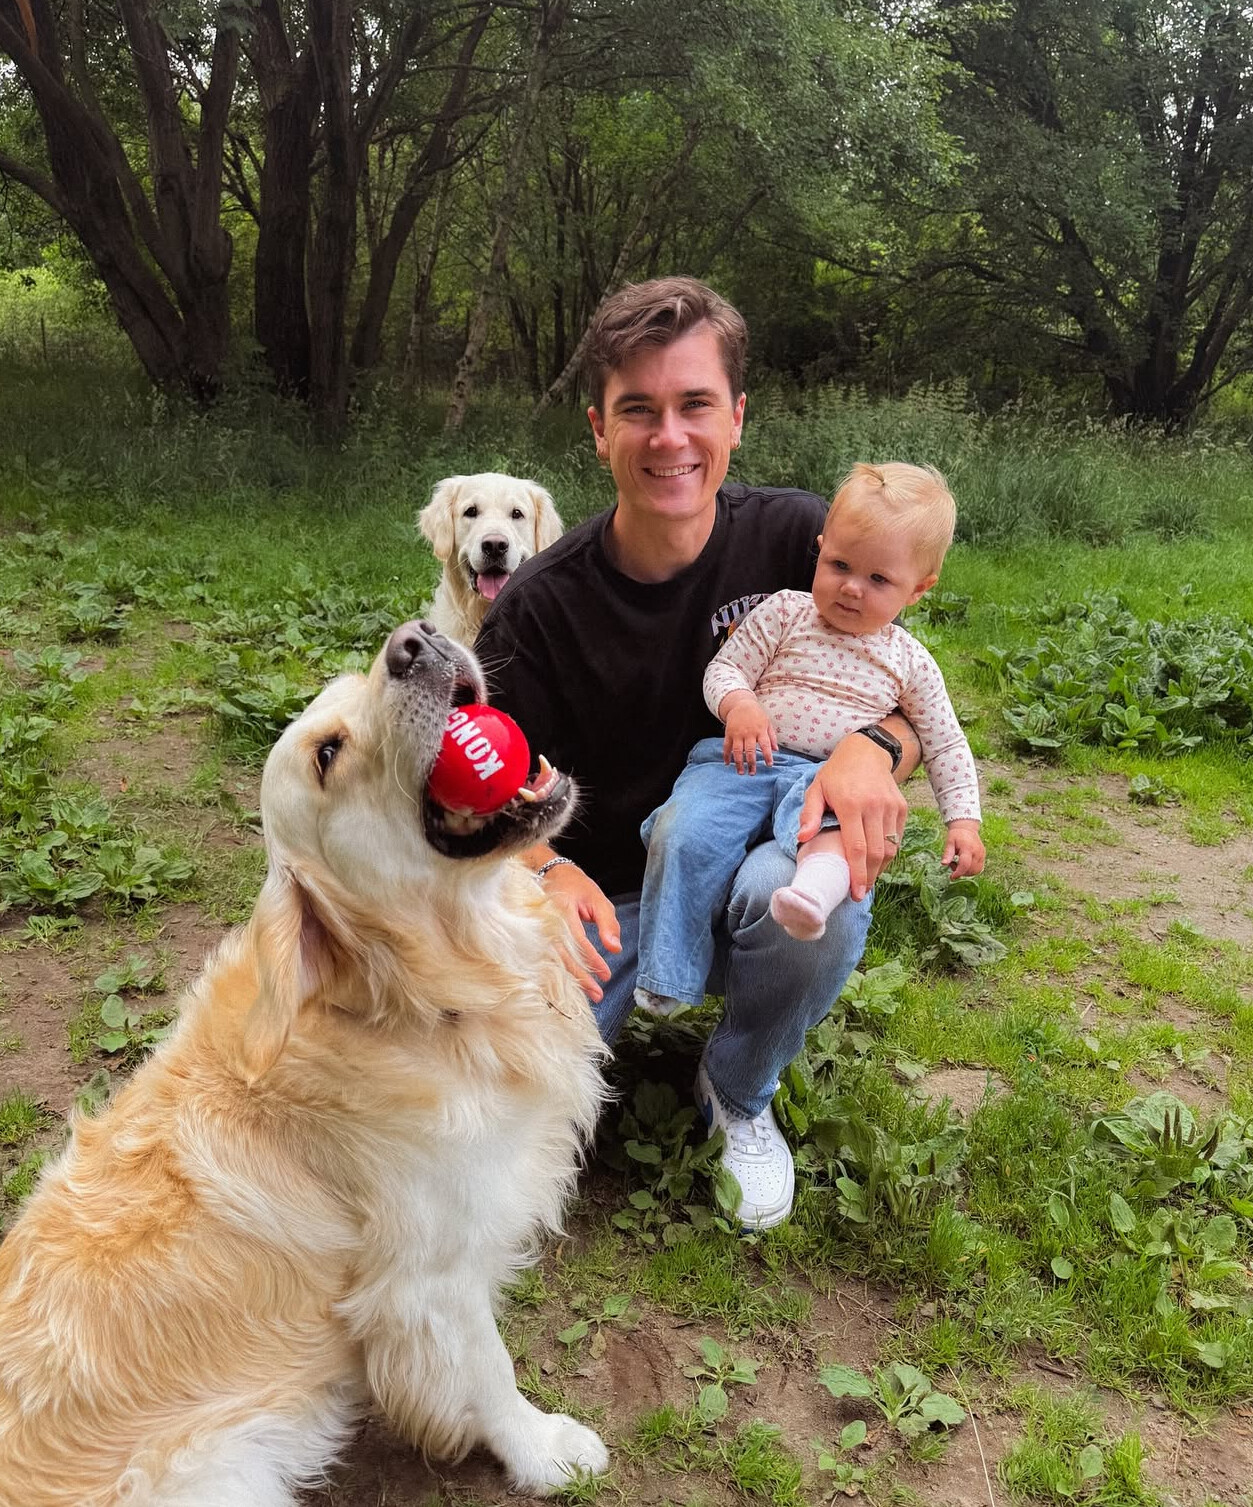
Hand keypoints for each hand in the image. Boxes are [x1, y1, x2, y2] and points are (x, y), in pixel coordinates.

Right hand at [541, 862, 619, 1002]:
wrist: (552, 874)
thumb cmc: (577, 888)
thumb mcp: (598, 900)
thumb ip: (608, 923)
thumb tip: (615, 949)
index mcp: (562, 911)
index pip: (578, 940)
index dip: (592, 959)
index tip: (606, 975)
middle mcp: (547, 922)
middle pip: (563, 955)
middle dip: (581, 977)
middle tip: (598, 994)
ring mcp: (539, 930)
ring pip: (554, 960)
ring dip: (572, 979)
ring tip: (590, 994)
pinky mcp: (537, 936)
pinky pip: (548, 958)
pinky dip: (562, 973)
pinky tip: (573, 985)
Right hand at [721, 694, 777, 774]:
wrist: (741, 704)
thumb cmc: (757, 715)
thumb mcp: (767, 723)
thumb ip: (772, 737)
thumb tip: (776, 750)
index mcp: (760, 730)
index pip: (765, 745)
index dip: (768, 756)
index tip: (769, 765)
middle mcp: (749, 733)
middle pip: (750, 751)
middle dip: (751, 763)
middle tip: (752, 773)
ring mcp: (738, 734)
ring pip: (737, 751)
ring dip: (739, 763)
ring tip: (741, 772)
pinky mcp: (729, 733)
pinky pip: (726, 746)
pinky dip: (726, 755)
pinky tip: (727, 763)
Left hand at [797, 735, 908, 901]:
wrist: (866, 752)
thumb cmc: (837, 774)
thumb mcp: (817, 789)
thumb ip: (809, 814)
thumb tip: (803, 838)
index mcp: (851, 804)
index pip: (857, 847)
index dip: (857, 873)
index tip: (855, 893)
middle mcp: (875, 806)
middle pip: (877, 853)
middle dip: (869, 877)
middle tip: (859, 892)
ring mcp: (891, 807)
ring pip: (891, 848)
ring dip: (880, 868)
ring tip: (867, 879)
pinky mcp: (901, 807)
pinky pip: (898, 837)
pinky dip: (889, 853)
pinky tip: (877, 861)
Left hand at [943, 820, 984, 878]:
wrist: (966, 828)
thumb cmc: (956, 835)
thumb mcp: (949, 842)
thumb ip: (947, 853)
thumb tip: (944, 864)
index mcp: (968, 848)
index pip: (965, 864)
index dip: (958, 873)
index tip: (951, 877)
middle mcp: (977, 852)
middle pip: (971, 870)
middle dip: (961, 872)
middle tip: (953, 865)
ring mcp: (982, 855)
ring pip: (976, 871)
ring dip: (966, 872)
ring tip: (958, 864)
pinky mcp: (983, 856)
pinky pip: (979, 868)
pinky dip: (971, 870)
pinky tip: (965, 864)